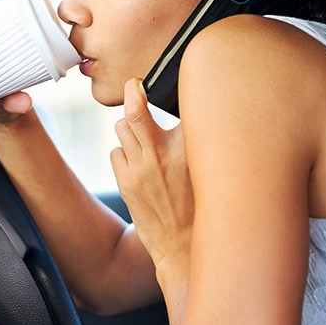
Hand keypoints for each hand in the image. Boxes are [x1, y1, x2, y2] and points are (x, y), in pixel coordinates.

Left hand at [110, 79, 192, 266]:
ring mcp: (140, 169)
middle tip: (135, 84)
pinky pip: (115, 152)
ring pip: (121, 128)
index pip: (180, 104)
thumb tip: (194, 108)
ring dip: (130, 127)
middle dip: (132, 91)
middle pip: (134, 109)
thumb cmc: (203, 205)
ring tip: (143, 137)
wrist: (185, 247)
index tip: (177, 78)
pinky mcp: (125, 182)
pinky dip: (124, 153)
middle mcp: (162, 155)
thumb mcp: (210, 167)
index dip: (174, 88)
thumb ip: (198, 139)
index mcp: (191, 148)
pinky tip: (138, 164)